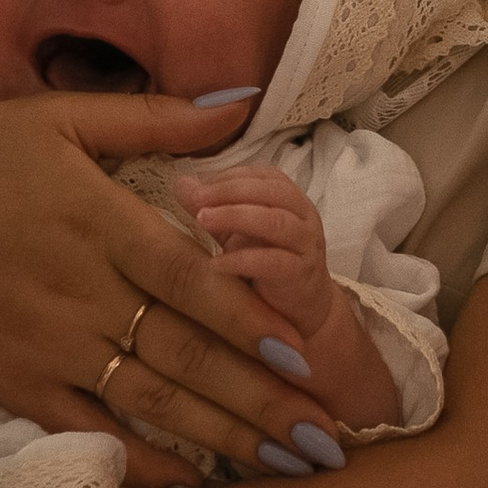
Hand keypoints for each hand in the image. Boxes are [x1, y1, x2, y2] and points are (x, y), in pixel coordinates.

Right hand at [0, 89, 349, 487]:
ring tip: (288, 466)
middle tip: (331, 437)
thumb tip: (240, 101)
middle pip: (186, 353)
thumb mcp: (55, 120)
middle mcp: (79, 289)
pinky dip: (141, 456)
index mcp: (97, 219)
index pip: (188, 278)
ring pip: (151, 399)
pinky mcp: (15, 381)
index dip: (249, 316)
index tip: (305, 350)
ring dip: (225, 436)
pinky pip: (89, 427)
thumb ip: (152, 118)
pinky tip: (193, 479)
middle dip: (264, 400)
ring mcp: (47, 342)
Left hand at [172, 164, 335, 334]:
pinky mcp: (301, 275)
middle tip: (196, 200)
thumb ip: (211, 207)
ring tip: (202, 220)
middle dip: (231, 191)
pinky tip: (216, 264)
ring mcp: (306, 246)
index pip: (264, 175)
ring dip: (236, 217)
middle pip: (272, 191)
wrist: (299, 312)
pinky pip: (275, 262)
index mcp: (290, 199)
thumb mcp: (234, 232)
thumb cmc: (266, 265)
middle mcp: (304, 217)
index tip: (199, 187)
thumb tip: (180, 183)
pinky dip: (243, 260)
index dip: (230, 177)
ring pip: (276, 222)